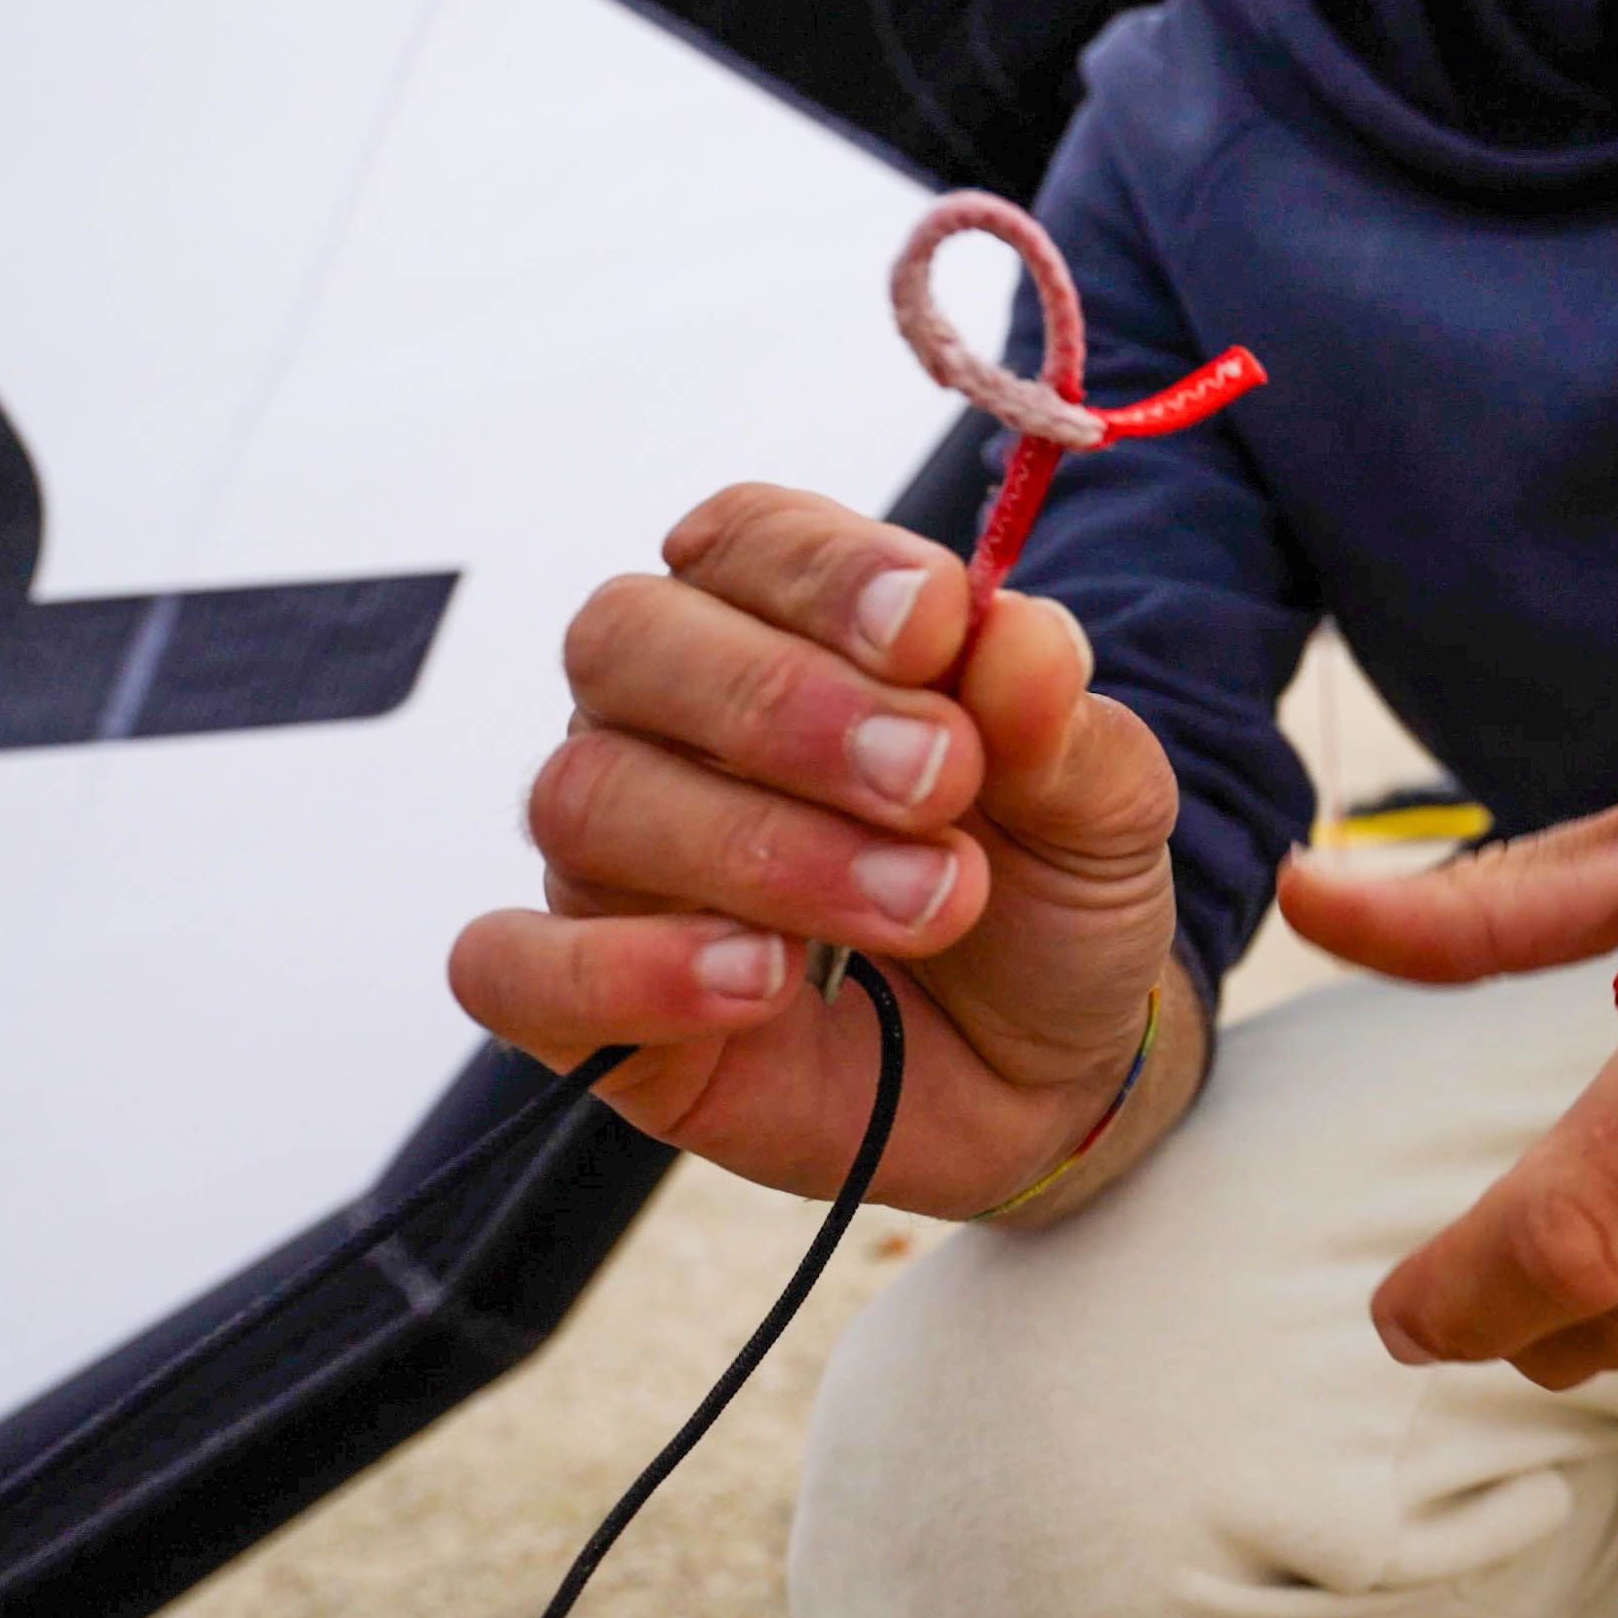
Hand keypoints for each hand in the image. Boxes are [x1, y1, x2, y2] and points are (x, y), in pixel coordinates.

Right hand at [447, 484, 1180, 1214]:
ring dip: (767, 849)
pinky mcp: (589, 1003)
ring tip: (926, 905)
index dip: (827, 573)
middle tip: (940, 782)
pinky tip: (756, 982)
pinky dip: (620, 968)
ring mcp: (617, 861)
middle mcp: (670, 722)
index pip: (746, 539)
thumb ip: (1063, 725)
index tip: (936, 626)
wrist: (1048, 1077)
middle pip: (631, 642)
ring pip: (590, 796)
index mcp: (784, 626)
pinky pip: (513, 965)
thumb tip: (1020, 636)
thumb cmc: (1048, 904)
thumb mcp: (1104, 813)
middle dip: (788, 705)